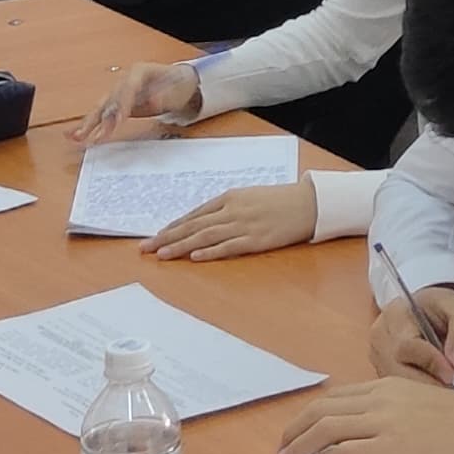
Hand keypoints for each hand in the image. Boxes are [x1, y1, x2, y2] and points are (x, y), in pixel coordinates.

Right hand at [75, 62, 203, 142]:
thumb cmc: (180, 84)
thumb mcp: (178, 89)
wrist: (181, 82)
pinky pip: (103, 115)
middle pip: (111, 99)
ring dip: (90, 123)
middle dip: (101, 118)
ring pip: (102, 108)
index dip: (123, 104)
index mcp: (139, 71)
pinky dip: (91, 125)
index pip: (128, 88)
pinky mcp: (118, 104)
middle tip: (94, 134)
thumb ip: (165, 95)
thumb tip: (153, 101)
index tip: (119, 120)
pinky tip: (78, 135)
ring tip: (77, 137)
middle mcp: (125, 80)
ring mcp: (120, 91)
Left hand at [147, 177, 320, 259]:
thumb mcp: (249, 196)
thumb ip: (227, 207)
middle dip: (167, 237)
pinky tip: (194, 257)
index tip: (155, 236)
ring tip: (161, 255)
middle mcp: (232, 210)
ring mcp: (243, 225)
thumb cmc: (279, 200)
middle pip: (193, 225)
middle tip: (145, 248)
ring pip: (204, 236)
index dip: (173, 226)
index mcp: (229, 197)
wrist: (308, 203)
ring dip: (180, 246)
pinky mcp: (256, 239)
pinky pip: (228, 247)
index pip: (194, 214)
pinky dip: (210, 252)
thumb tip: (205, 221)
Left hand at [274, 377, 453, 453]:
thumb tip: (357, 430)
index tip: (295, 432)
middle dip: (294, 431)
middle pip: (321, 411)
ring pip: (326, 430)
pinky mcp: (391, 448)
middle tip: (282, 449)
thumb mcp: (416, 401)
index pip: (333, 398)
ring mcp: (383, 423)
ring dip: (301, 447)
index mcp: (384, 386)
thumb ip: (386, 409)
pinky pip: (346, 453)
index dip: (307, 416)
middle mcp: (378, 400)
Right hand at [370, 283, 453, 385]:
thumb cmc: (443, 308)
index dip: (431, 363)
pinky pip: (400, 391)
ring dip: (428, 390)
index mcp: (395, 315)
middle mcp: (380, 338)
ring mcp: (378, 358)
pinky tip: (441, 386)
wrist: (429, 312)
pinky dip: (422, 394)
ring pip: (399, 385)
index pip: (406, 346)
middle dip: (431, 383)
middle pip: (399, 371)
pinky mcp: (383, 372)